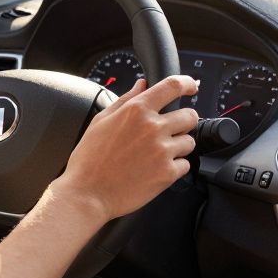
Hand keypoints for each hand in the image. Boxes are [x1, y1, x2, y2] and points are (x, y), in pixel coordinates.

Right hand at [51, 75, 199, 223]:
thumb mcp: (101, 121)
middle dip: (182, 122)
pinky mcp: (168, 173)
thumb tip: (142, 84)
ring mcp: (162, 151)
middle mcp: (153, 127)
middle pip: (190, 116)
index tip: (190, 87)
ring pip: (190, 141)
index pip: (172, 86)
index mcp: (136, 110)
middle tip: (169, 131)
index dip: (186, 83)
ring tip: (158, 153)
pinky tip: (156, 169)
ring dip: (179, 146)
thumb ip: (125, 99)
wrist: (87, 193)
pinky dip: (175, 167)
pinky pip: (185, 164)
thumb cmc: (89, 159)